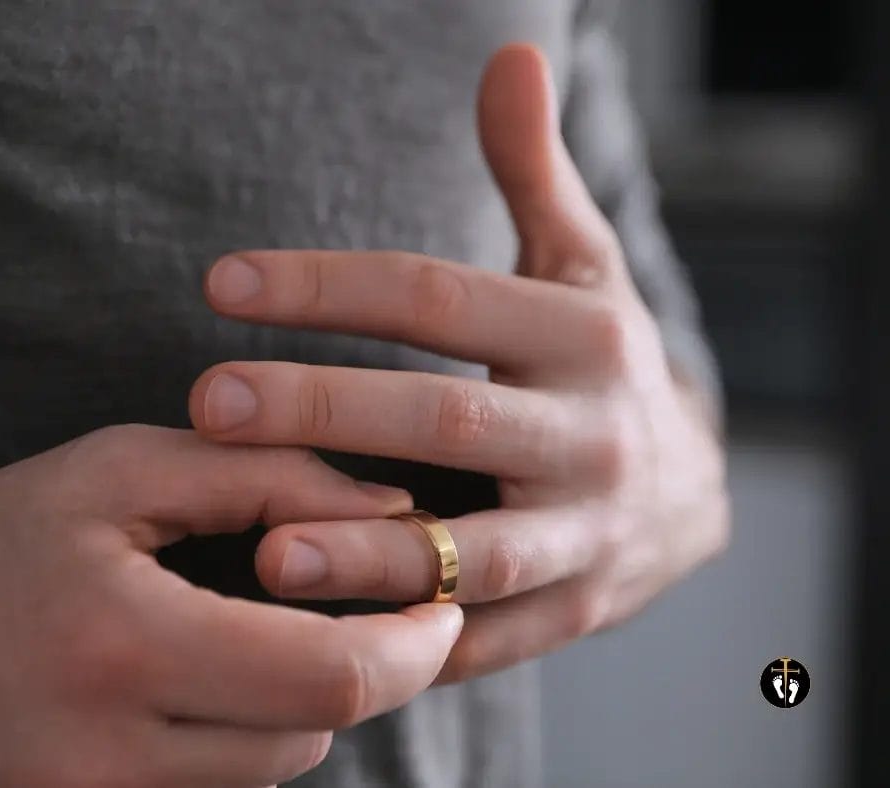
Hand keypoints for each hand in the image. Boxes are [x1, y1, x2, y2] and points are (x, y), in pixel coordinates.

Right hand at [0, 424, 461, 785]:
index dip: (413, 645)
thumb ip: (262, 474)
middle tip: (395, 613)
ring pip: (278, 766)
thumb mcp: (118, 473)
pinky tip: (223, 678)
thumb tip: (391, 509)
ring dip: (307, 700)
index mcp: (122, 647)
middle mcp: (106, 759)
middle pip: (316, 732)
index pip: (329, 677)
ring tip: (274, 630)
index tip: (440, 602)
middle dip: (377, 669)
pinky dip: (253, 733)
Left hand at [189, 45, 728, 683]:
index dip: (329, 287)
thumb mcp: (581, 266)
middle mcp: (594, 434)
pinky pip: (489, 633)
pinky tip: (329, 640)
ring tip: (265, 554)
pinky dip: (416, 639)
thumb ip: (535, 171)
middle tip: (211, 403)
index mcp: (584, 335)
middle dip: (326, 411)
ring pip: (475, 550)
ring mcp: (589, 533)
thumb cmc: (602, 365)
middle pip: (447, 418)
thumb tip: (511, 52)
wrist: (690, 491)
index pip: (439, 299)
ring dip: (369, 553)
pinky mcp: (575, 610)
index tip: (221, 282)